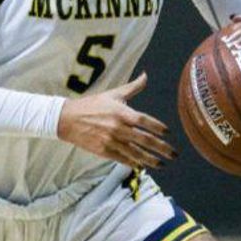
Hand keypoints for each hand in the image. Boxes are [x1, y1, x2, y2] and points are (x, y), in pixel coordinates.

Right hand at [56, 72, 178, 168]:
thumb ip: (132, 87)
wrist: (67, 119)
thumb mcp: (112, 94)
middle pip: (145, 140)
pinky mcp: (104, 151)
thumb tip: (145, 75)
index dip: (158, 127)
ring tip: (161, 164)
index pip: (145, 121)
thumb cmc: (91, 105)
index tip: (168, 133)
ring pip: (135, 153)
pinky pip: (122, 159)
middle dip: (161, 148)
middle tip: (173, 154)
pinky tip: (142, 165)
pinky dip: (133, 163)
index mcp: (121, 112)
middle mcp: (118, 127)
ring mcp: (111, 141)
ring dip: (150, 160)